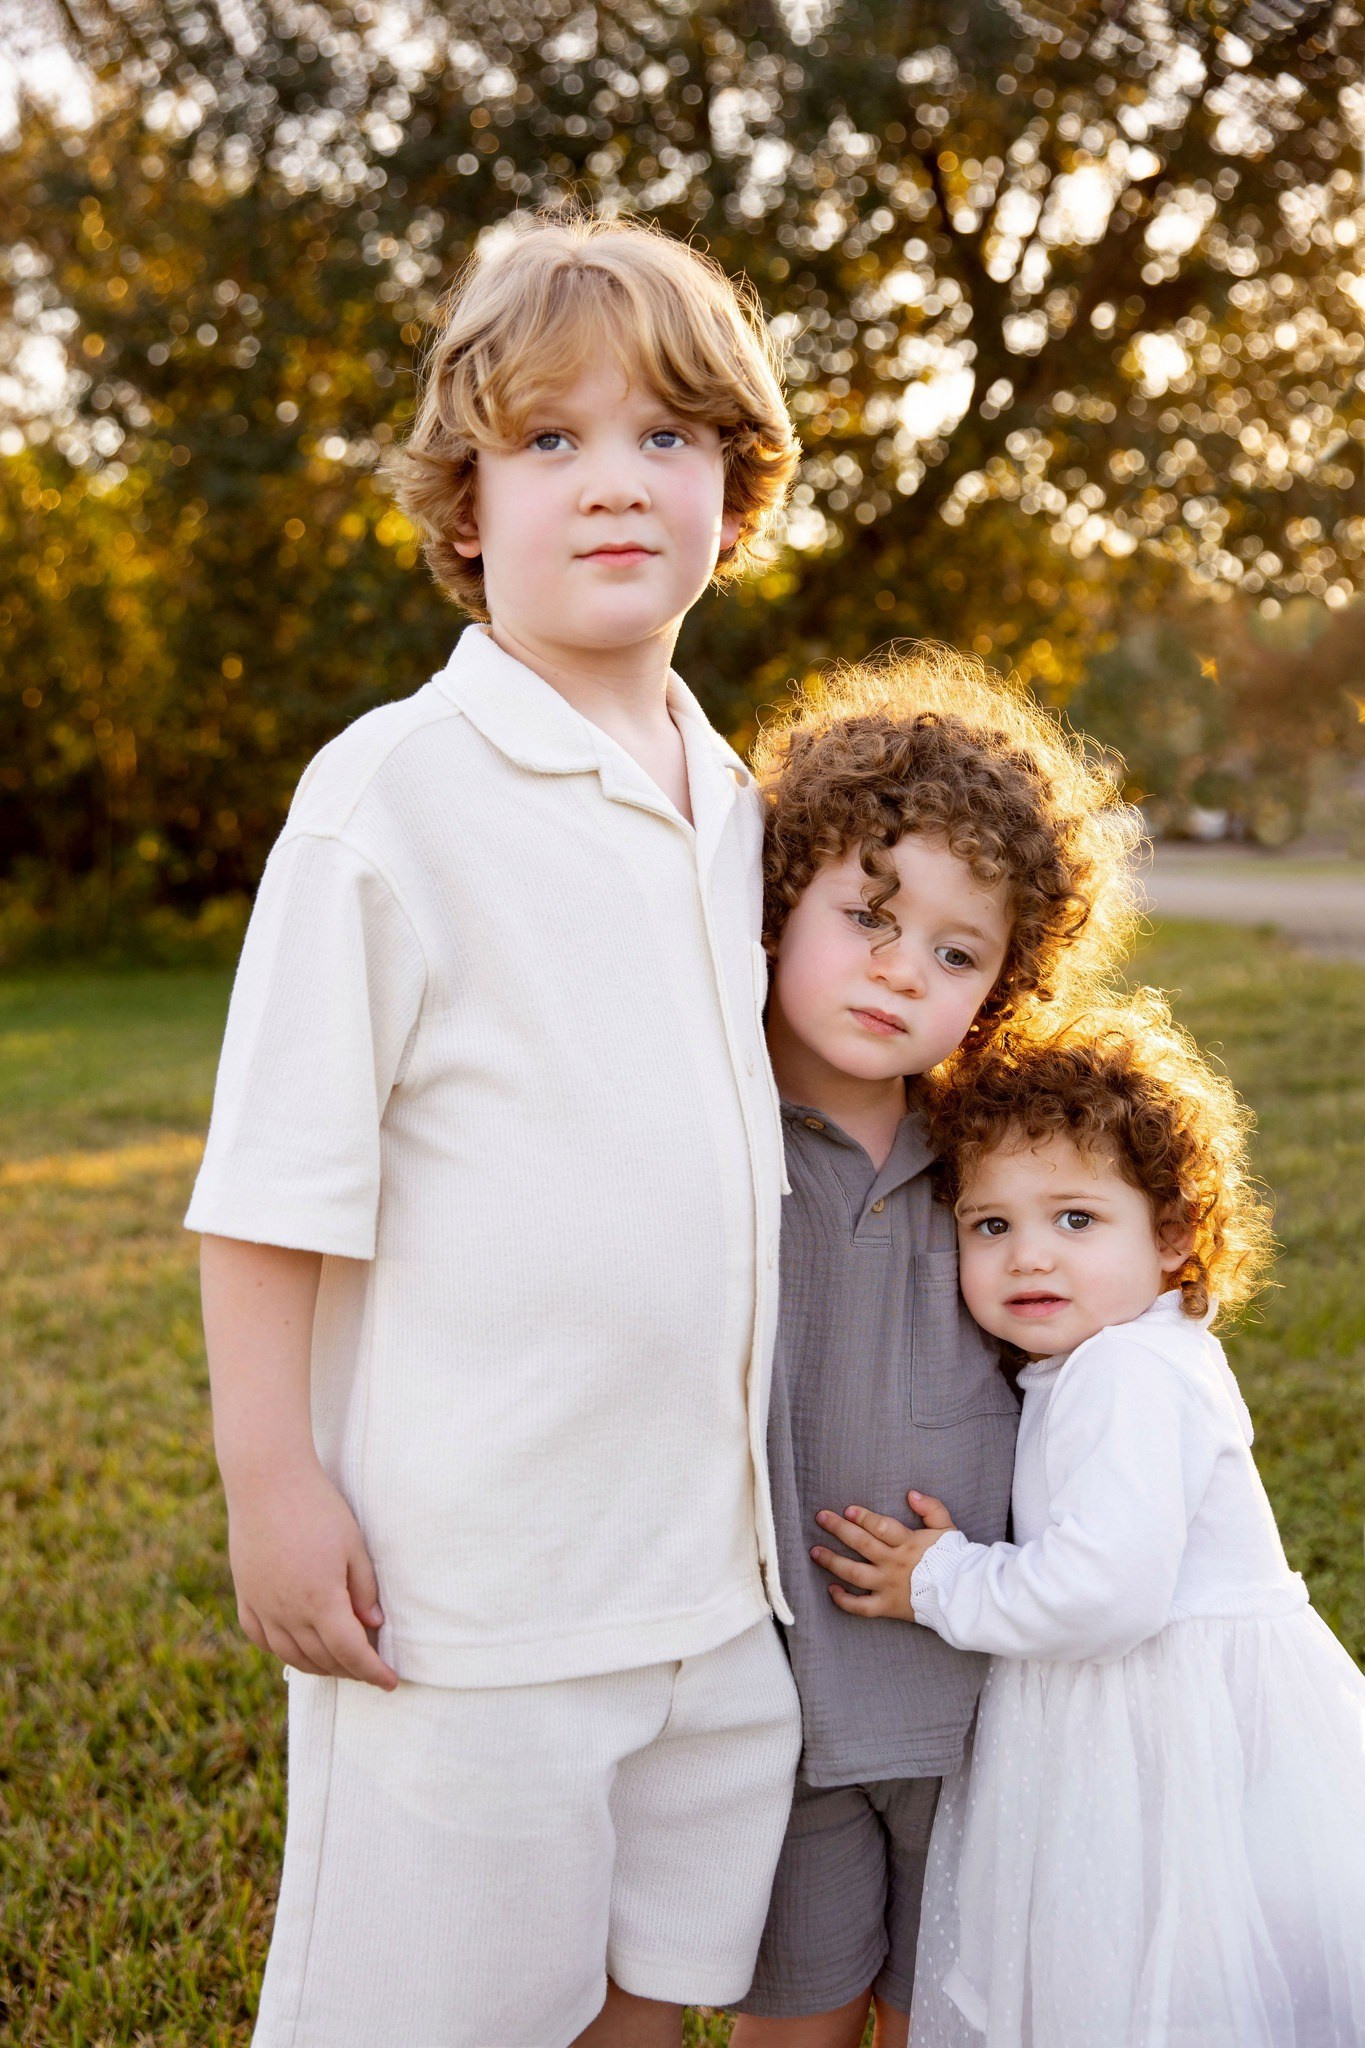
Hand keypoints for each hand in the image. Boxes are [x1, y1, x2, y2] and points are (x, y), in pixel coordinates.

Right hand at [225, 1457, 398, 1689]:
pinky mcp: (245, 1596)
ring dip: (319, 1666)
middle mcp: (288, 1613)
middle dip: (351, 1671)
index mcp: (321, 1601)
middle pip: (324, 1659)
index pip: (352, 1653)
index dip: (373, 1672)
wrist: (266, 1481)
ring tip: (340, 1664)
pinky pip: (262, 1639)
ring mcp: (263, 1607)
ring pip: (292, 1656)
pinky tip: (296, 1649)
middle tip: (370, 1670)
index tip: (390, 1681)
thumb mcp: (354, 1546)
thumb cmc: (318, 1508)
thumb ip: (364, 1589)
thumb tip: (373, 1626)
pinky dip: (283, 1651)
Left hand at [810, 1490, 957, 1620]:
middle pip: (861, 1544)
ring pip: (854, 1574)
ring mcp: (888, 1586)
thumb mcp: (947, 1528)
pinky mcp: (886, 1607)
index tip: (848, 1510)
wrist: (962, 1597)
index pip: (881, 1527)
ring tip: (815, 1552)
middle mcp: (894, 1564)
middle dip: (838, 1529)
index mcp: (908, 1543)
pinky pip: (861, 1607)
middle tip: (821, 1517)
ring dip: (832, 1562)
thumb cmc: (953, 1559)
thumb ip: (932, 1508)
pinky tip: (831, 1590)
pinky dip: (843, 1600)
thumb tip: (912, 1493)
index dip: (863, 1517)